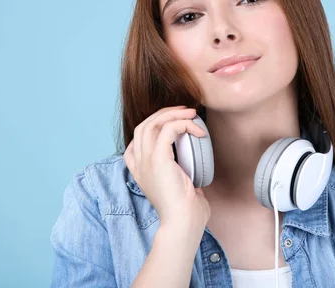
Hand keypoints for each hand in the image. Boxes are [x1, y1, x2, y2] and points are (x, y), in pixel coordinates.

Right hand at [123, 105, 210, 227]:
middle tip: (185, 111)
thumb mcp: (178, 186)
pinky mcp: (157, 159)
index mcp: (139, 170)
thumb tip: (194, 165)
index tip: (173, 124)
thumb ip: (180, 173)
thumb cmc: (185, 211)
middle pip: (144, 125)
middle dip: (164, 113)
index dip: (154, 125)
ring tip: (192, 113)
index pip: (136, 139)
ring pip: (153, 123)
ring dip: (174, 114)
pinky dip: (183, 124)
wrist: (182, 223)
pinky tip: (198, 130)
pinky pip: (168, 129)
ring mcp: (145, 160)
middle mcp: (138, 163)